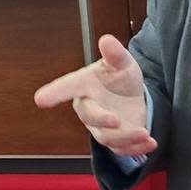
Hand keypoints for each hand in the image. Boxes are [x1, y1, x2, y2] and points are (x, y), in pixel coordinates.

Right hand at [33, 34, 155, 155]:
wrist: (131, 98)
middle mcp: (89, 109)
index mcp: (84, 86)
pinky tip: (150, 143)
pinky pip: (122, 149)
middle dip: (102, 120)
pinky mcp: (115, 140)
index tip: (40, 99)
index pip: (67, 87)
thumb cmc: (119, 77)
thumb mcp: (122, 63)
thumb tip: (107, 40)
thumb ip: (115, 54)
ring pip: (107, 137)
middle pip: (90, 117)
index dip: (54, 92)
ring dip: (125, 138)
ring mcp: (101, 127)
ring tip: (144, 133)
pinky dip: (136, 148)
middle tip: (116, 120)